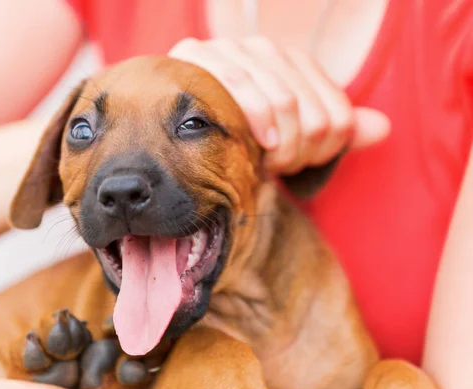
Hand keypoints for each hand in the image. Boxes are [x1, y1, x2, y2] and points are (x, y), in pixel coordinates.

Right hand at [168, 36, 390, 174]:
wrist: (177, 128)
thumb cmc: (237, 138)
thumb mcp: (289, 138)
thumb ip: (336, 131)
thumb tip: (382, 128)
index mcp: (296, 65)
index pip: (338, 117)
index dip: (323, 154)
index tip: (297, 167)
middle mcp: (268, 50)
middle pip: (314, 116)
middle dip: (298, 154)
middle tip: (274, 169)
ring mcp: (233, 48)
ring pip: (283, 102)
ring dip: (278, 147)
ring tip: (262, 162)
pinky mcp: (197, 53)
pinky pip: (241, 84)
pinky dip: (254, 120)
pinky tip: (254, 142)